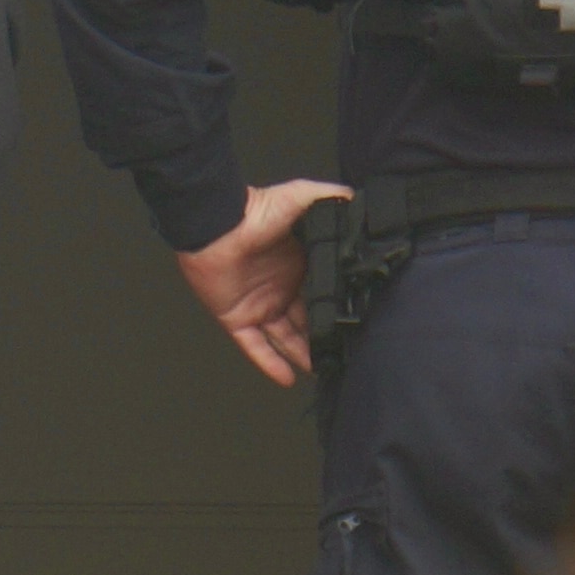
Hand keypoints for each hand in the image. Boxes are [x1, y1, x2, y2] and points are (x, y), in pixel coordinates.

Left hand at [178, 175, 344, 391]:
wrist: (217, 224)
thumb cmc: (255, 210)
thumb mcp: (301, 197)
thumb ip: (330, 198)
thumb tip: (357, 199)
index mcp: (297, 268)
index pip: (321, 295)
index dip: (335, 310)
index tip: (353, 326)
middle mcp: (280, 290)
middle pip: (305, 322)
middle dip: (322, 339)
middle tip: (343, 354)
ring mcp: (259, 305)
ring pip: (285, 339)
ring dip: (302, 356)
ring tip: (323, 371)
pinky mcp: (237, 318)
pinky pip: (255, 347)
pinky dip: (270, 363)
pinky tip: (287, 377)